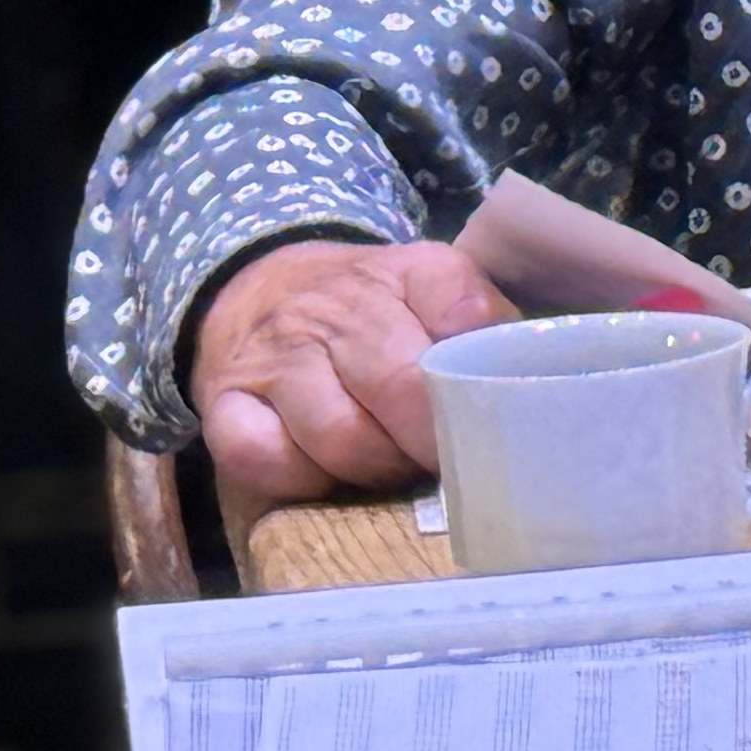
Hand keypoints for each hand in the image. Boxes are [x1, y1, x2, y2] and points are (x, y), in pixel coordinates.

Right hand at [190, 236, 514, 503]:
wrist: (260, 284)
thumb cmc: (373, 310)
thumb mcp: (435, 294)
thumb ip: (483, 328)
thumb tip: (527, 383)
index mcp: (407, 271)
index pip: (460, 308)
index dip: (479, 375)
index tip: (492, 415)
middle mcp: (337, 306)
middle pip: (401, 385)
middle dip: (435, 440)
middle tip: (451, 465)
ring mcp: (276, 356)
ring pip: (339, 435)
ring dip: (376, 467)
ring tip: (391, 464)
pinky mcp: (223, 402)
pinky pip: (261, 457)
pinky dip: (299, 479)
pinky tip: (321, 469)